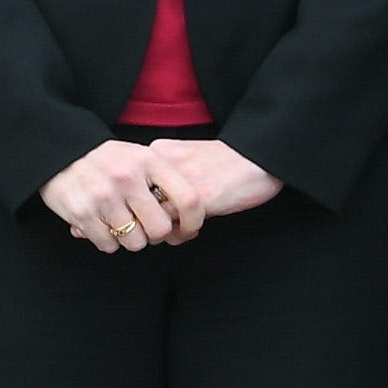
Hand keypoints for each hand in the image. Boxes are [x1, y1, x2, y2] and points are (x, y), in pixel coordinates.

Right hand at [38, 141, 183, 250]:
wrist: (60, 153)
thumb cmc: (107, 160)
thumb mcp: (138, 156)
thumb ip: (163, 179)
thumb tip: (188, 213)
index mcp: (148, 160)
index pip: (188, 198)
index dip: (194, 221)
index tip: (189, 229)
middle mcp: (127, 177)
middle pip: (160, 228)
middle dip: (156, 234)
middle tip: (147, 227)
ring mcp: (104, 197)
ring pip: (135, 242)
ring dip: (130, 239)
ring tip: (122, 224)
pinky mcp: (83, 213)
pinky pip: (109, 245)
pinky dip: (108, 241)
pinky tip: (103, 224)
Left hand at [142, 137, 280, 233]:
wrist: (259, 158)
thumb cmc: (223, 163)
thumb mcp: (184, 161)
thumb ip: (158, 180)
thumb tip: (134, 212)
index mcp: (158, 153)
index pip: (127, 190)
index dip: (135, 209)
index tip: (148, 216)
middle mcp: (163, 164)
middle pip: (135, 206)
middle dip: (146, 223)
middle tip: (166, 227)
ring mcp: (180, 181)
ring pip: (152, 219)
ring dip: (164, 232)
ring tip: (181, 229)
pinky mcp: (200, 198)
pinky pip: (176, 228)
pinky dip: (182, 234)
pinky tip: (194, 229)